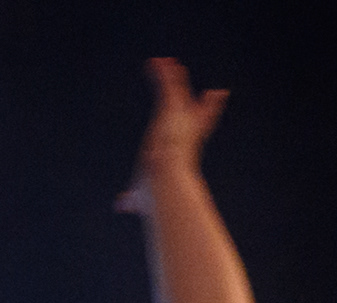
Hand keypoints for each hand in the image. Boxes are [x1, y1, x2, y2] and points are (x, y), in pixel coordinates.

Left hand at [119, 57, 227, 208]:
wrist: (164, 179)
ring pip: (178, 93)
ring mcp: (180, 117)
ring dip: (172, 79)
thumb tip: (120, 206)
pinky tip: (154, 63)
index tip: (215, 108)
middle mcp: (186, 131)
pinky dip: (161, 74)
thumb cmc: (155, 191)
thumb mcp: (143, 194)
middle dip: (204, 106)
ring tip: (167, 67)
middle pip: (197, 113)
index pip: (200, 131)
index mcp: (185, 147)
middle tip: (215, 94)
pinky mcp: (171, 108)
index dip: (207, 120)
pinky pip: (166, 85)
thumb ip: (133, 199)